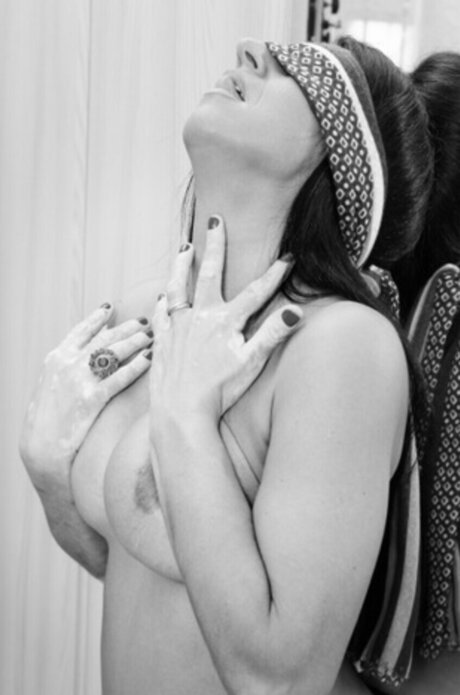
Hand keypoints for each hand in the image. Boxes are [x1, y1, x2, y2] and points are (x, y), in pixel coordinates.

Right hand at [20, 304, 152, 485]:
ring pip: (114, 352)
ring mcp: (78, 380)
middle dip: (126, 327)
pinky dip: (136, 366)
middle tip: (144, 322)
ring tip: (151, 336)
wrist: (41, 446)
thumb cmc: (49, 417)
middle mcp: (67, 363)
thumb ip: (69, 364)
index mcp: (56, 357)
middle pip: (104, 338)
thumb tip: (89, 349)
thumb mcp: (52, 383)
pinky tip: (149, 360)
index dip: (97, 318)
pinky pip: (119, 378)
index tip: (111, 308)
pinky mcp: (90, 399)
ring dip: (136, 341)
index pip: (81, 330)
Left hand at [150, 215, 302, 425]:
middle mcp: (200, 317)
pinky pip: (162, 314)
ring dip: (182, 266)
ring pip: (178, 287)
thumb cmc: (219, 390)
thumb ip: (273, 334)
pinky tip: (162, 295)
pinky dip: (163, 301)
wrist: (181, 411)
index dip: (275, 274)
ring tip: (183, 248)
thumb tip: (297, 311)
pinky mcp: (163, 342)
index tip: (288, 256)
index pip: (256, 291)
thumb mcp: (252, 362)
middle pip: (209, 273)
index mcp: (226, 320)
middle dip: (215, 245)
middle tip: (214, 220)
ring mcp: (178, 327)